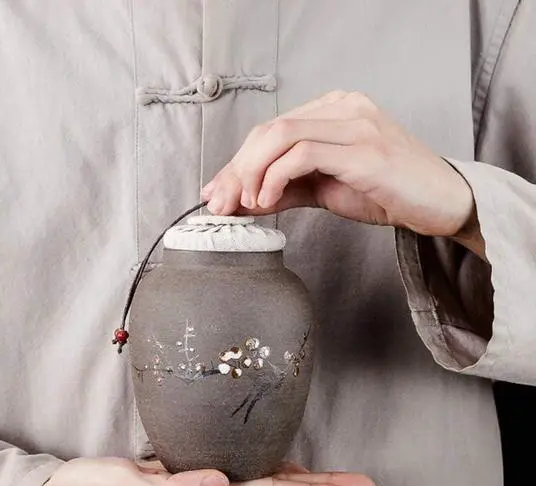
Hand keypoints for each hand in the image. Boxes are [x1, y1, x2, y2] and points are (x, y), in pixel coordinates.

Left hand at [202, 90, 484, 258]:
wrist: (442, 204)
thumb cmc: (388, 193)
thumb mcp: (327, 188)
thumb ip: (285, 188)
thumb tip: (241, 200)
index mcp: (334, 110)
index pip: (271, 131)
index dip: (236, 163)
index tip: (216, 193)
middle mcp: (343, 108)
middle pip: (269, 130)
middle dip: (235, 170)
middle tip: (219, 203)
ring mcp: (355, 124)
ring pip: (280, 135)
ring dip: (250, 173)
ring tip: (244, 205)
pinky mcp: (364, 149)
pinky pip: (303, 154)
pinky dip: (275, 178)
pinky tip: (267, 201)